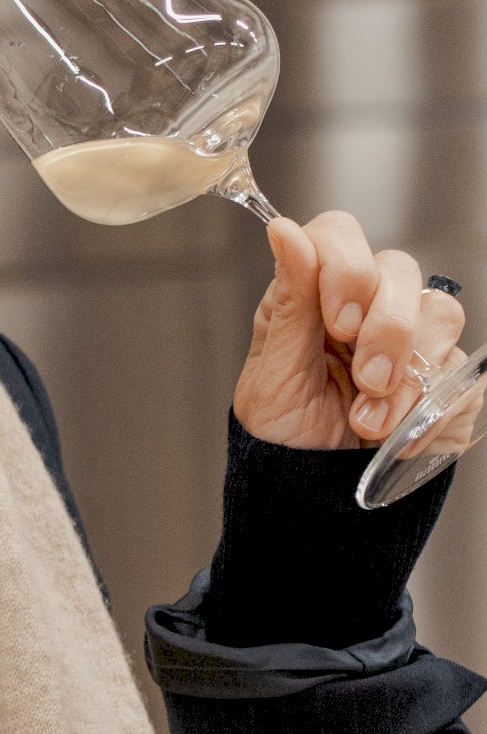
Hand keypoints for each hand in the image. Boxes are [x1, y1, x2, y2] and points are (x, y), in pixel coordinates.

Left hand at [234, 211, 467, 451]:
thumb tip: (283, 230)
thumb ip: (288, 305)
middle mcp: (364, 309)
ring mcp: (410, 343)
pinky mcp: (445, 381)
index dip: (346, 268)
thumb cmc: (282, 442)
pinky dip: (430, 410)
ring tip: (367, 424)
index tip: (339, 322)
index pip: (340, 236)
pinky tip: (394, 438)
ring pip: (440, 313)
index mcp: (313, 298)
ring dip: (406, 377)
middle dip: (386, 328)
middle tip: (363, 380)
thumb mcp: (271, 380)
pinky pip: (462, 372)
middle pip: (399, 268)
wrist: (312, 503)